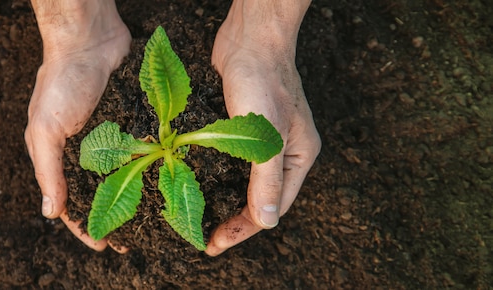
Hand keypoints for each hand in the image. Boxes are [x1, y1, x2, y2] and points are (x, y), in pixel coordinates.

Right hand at [25, 0, 130, 251]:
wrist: (89, 41)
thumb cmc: (60, 82)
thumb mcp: (45, 128)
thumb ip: (48, 170)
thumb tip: (50, 212)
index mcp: (60, 156)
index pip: (70, 201)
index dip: (84, 226)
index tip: (103, 246)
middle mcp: (86, 151)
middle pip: (100, 194)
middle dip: (114, 217)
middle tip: (134, 239)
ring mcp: (111, 138)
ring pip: (123, 177)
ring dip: (135, 197)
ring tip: (153, 219)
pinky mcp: (131, 122)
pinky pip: (142, 151)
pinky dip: (149, 168)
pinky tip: (163, 183)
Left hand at [206, 0, 319, 255]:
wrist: (249, 40)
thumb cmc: (263, 84)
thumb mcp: (266, 138)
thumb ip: (266, 182)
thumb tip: (266, 223)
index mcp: (298, 158)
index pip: (272, 207)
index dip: (244, 228)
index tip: (216, 243)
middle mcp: (283, 152)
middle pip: (259, 198)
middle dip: (234, 219)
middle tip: (207, 238)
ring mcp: (262, 140)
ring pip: (243, 181)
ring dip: (224, 200)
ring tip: (201, 218)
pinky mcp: (241, 128)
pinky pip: (230, 161)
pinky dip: (216, 176)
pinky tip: (198, 184)